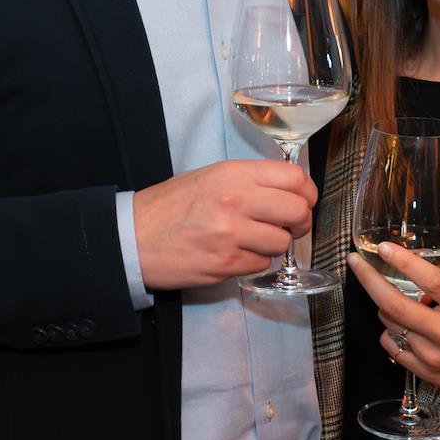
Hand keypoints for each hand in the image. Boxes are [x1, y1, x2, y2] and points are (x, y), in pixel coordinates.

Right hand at [134, 158, 316, 289]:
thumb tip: (287, 191)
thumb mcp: (209, 177)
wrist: (131, 238)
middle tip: (290, 226)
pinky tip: (235, 253)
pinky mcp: (224, 265)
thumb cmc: (169, 205)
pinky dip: (254, 261)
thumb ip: (248, 181)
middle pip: (297, 212)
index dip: (307, 192)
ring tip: (253, 239)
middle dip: (300, 223)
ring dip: (274, 244)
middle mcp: (235, 201)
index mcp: (233, 174)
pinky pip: (260, 264)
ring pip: (281, 243)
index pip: (294, 179)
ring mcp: (230, 236)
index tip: (303, 201)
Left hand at [347, 244, 439, 422]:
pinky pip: (392, 346)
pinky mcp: (426, 374)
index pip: (431, 281)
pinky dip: (389, 330)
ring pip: (391, 325)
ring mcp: (435, 357)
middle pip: (396, 305)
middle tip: (354, 260)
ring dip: (383, 304)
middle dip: (369, 279)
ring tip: (388, 291)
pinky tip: (400, 321)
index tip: (382, 246)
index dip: (403, 262)